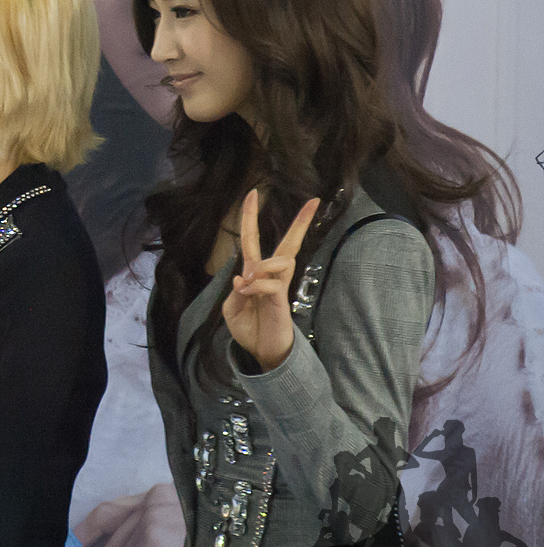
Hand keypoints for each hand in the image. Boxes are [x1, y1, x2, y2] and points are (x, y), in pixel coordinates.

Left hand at [223, 188, 319, 369]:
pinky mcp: (282, 301)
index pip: (252, 240)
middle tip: (313, 201)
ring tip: (247, 284)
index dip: (251, 217)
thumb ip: (235, 291)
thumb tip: (243, 276)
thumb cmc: (249, 328)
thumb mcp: (231, 308)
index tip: (253, 193)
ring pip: (281, 260)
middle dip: (300, 223)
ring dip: (262, 266)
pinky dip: (257, 286)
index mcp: (254, 273)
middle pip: (288, 244)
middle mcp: (270, 275)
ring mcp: (278, 287)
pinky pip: (271, 285)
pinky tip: (249, 293)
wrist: (262, 352)